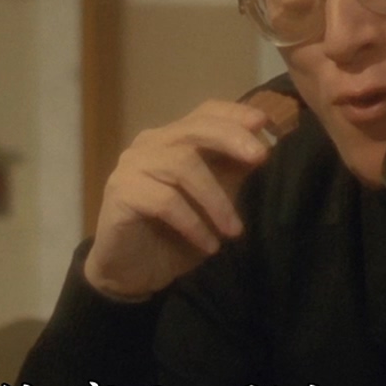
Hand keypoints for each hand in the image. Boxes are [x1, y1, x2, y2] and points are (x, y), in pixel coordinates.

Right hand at [82, 99, 276, 302]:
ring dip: (215, 199)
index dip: (234, 114)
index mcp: (172, 139)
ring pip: (182, 165)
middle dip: (231, 139)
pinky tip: (209, 245)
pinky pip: (164, 200)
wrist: (131, 272)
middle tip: (260, 157)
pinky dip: (193, 223)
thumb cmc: (175, 234)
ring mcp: (131, 166)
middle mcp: (149, 144)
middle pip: (194, 129)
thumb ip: (232, 173)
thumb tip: (263, 149)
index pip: (204, 113)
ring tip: (234, 230)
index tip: (264, 122)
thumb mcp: (214, 202)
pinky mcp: (121, 192)